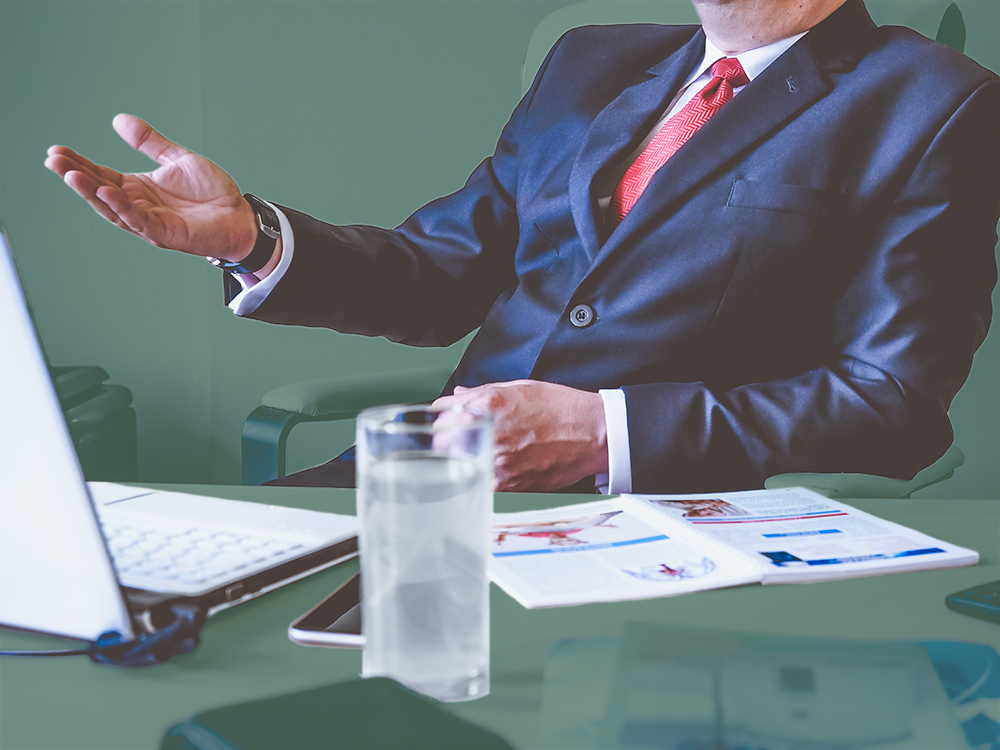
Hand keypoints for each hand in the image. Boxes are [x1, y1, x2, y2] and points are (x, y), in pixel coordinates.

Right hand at [44, 114, 256, 260]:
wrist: (240, 216)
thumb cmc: (213, 193)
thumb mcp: (178, 159)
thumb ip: (150, 142)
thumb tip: (119, 120)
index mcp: (138, 189)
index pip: (101, 175)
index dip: (79, 164)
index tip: (56, 151)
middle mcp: (139, 206)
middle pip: (100, 192)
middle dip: (76, 177)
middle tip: (54, 160)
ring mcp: (150, 222)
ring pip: (113, 209)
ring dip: (91, 193)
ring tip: (71, 175)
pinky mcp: (166, 233)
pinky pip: (140, 221)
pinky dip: (122, 208)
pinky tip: (108, 192)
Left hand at [433, 380, 608, 491]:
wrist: (593, 433)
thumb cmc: (562, 409)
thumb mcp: (521, 388)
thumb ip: (483, 392)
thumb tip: (460, 395)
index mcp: (490, 404)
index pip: (443, 411)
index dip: (441, 416)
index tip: (443, 420)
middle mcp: (491, 432)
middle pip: (442, 442)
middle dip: (444, 440)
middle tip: (452, 440)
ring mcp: (500, 460)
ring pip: (459, 465)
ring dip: (461, 461)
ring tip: (475, 454)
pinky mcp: (511, 483)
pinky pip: (481, 482)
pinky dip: (482, 477)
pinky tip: (492, 468)